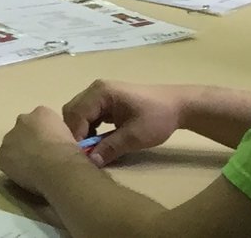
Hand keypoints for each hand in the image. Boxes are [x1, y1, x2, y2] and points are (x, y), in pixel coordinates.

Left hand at [0, 105, 89, 200]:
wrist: (58, 165)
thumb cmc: (71, 152)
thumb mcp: (72, 136)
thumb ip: (60, 134)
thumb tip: (58, 144)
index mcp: (42, 113)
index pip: (40, 121)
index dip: (46, 136)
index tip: (52, 148)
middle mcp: (22, 119)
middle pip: (24, 130)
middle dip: (30, 141)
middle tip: (42, 158)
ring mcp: (10, 137)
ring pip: (13, 144)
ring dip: (20, 153)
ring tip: (35, 170)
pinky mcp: (2, 155)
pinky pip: (6, 160)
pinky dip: (13, 167)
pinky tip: (26, 176)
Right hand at [59, 78, 184, 165]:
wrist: (178, 106)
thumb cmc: (157, 118)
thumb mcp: (135, 136)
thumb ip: (110, 148)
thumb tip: (90, 161)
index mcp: (101, 92)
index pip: (76, 114)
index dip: (76, 136)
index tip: (81, 156)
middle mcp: (95, 89)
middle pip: (72, 111)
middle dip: (75, 133)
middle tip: (84, 153)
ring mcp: (100, 93)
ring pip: (78, 112)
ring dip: (81, 131)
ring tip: (92, 149)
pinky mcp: (106, 101)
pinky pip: (88, 114)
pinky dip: (89, 127)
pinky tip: (99, 140)